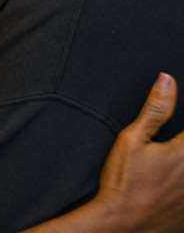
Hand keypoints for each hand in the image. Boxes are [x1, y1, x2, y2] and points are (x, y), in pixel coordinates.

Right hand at [95, 72, 183, 231]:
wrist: (119, 225)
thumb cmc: (123, 182)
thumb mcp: (132, 140)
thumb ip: (154, 109)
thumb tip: (167, 79)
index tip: (174, 136)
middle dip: (179, 148)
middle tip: (168, 151)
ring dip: (181, 166)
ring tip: (170, 163)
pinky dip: (182, 187)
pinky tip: (171, 183)